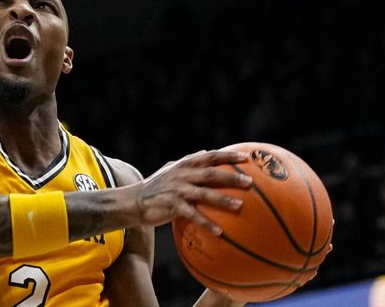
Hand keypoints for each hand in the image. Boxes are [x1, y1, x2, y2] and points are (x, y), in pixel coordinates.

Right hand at [132, 150, 252, 234]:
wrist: (135, 201)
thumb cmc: (156, 185)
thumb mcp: (170, 169)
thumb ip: (188, 161)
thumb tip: (206, 152)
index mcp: (184, 164)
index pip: (209, 156)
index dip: (228, 155)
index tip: (246, 158)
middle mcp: (182, 174)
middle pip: (210, 173)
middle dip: (231, 176)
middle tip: (249, 182)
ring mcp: (177, 189)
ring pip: (204, 193)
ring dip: (223, 199)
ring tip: (239, 206)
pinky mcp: (172, 205)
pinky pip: (193, 215)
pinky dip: (206, 223)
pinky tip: (219, 232)